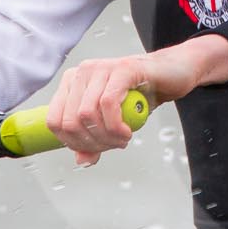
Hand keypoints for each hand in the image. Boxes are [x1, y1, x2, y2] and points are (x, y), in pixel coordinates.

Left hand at [48, 35, 227, 164]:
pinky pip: (108, 103)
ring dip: (106, 136)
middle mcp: (83, 72)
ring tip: (123, 138)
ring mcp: (101, 68)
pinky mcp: (122, 68)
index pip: (54, 121)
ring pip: (87, 114)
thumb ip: (95, 139)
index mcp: (73, 83)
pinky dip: (116, 126)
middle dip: (93, 143)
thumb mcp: (114, 122)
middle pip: (70, 121)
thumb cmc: (141, 95)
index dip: (72, 143)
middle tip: (114, 145)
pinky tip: (127, 132)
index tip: (94, 149)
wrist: (172, 74)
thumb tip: (82, 161)